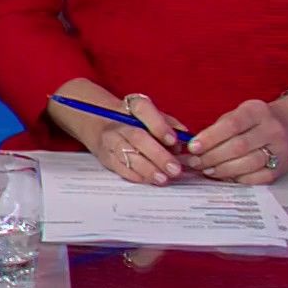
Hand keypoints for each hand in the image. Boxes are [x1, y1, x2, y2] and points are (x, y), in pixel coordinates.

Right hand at [51, 87, 187, 185]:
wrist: (102, 125)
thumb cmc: (137, 122)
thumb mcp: (153, 116)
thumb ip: (170, 125)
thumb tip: (185, 139)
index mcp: (133, 106)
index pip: (144, 110)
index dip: (159, 125)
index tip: (174, 141)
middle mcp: (119, 122)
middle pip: (137, 137)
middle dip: (158, 155)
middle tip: (174, 169)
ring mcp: (110, 139)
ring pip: (126, 154)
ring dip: (147, 169)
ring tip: (164, 178)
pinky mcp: (106, 156)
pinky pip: (119, 167)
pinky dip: (136, 175)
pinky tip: (149, 180)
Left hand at [185, 97, 287, 184]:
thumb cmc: (256, 121)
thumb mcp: (240, 114)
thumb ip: (219, 129)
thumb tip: (194, 148)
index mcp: (258, 111)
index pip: (231, 124)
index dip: (210, 137)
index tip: (193, 147)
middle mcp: (272, 129)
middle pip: (238, 146)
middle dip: (212, 156)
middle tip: (194, 162)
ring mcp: (279, 150)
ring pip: (247, 164)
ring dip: (222, 169)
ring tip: (206, 170)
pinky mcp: (281, 168)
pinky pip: (257, 178)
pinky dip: (238, 179)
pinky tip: (225, 176)